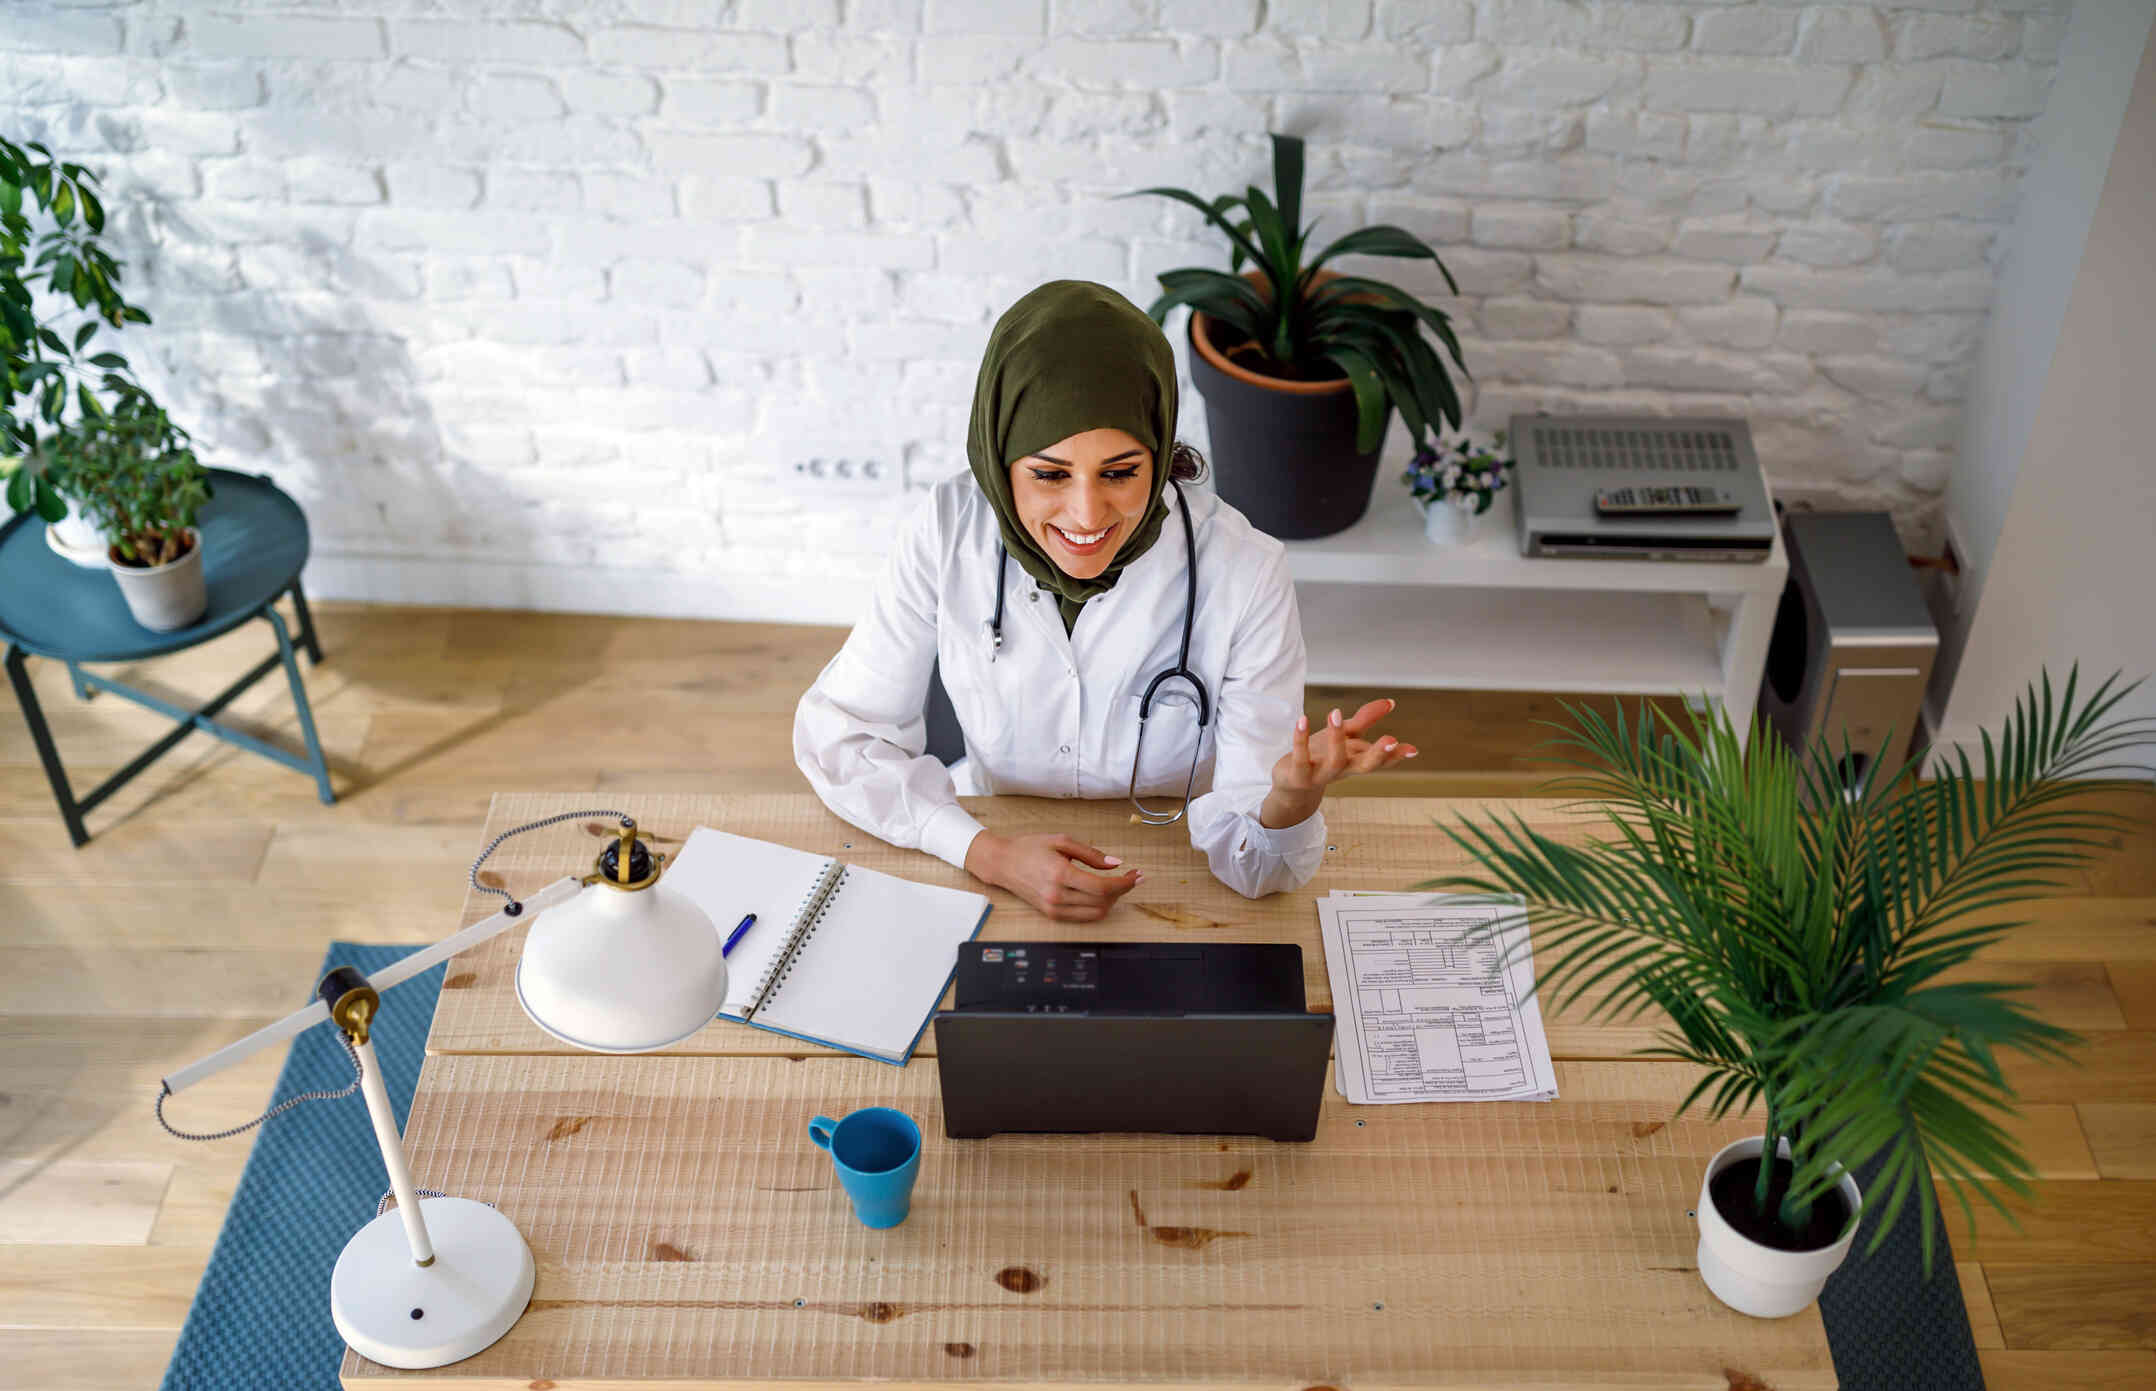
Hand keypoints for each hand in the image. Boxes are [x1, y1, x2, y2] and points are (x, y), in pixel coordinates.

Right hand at [963, 831, 1141, 922]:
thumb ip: (1091, 854)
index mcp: (1060, 874)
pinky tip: (1101, 894)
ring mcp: (1053, 908)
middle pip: (1102, 902)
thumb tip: (1116, 863)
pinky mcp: (1052, 914)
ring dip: (1112, 901)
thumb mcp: (1061, 841)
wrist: (1003, 863)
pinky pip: (1083, 917)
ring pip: (1095, 913)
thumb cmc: (1030, 848)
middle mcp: (1057, 895)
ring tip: (1116, 886)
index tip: (1137, 875)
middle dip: (1122, 890)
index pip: (1102, 887)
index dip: (1125, 883)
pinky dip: (1097, 908)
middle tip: (1131, 877)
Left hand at [1262, 697, 1417, 828]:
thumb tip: (1390, 702)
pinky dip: (1300, 740)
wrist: (1291, 784)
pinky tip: (1302, 720)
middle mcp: (1342, 770)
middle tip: (1391, 740)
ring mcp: (1321, 775)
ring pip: (1334, 761)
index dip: (1396, 756)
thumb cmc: (1321, 756)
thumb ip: (1366, 719)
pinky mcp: (1298, 775)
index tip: (1412, 749)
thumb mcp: (1345, 736)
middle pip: (1364, 766)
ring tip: (1335, 712)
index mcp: (1356, 761)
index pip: (1380, 760)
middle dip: (1378, 754)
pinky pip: (1300, 758)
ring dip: (1336, 738)